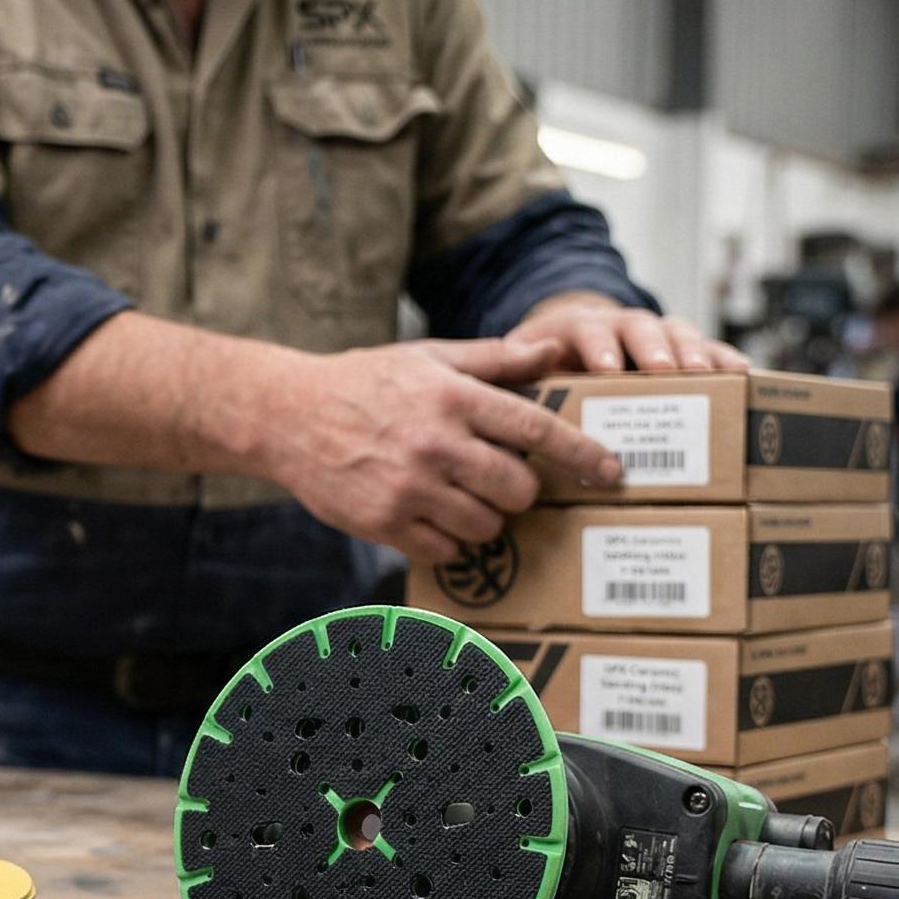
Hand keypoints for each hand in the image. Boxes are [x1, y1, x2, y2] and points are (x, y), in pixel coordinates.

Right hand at [259, 337, 620, 564]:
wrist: (287, 415)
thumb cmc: (364, 382)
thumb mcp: (429, 358)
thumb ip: (495, 359)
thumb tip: (554, 350)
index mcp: (452, 398)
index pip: (535, 430)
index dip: (580, 454)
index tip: (610, 472)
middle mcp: (435, 443)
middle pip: (516, 488)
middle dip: (520, 490)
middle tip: (502, 481)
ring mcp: (408, 487)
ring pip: (485, 525)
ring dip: (486, 518)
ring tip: (462, 497)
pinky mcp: (383, 522)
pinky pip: (445, 549)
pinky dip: (448, 540)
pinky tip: (431, 516)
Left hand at [509, 291, 747, 372]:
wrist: (567, 344)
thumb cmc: (543, 362)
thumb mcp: (520, 361)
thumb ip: (520, 365)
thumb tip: (535, 366)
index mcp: (578, 327)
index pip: (589, 331)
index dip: (599, 349)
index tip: (607, 370)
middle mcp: (621, 325)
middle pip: (641, 329)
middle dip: (654, 350)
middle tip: (665, 372)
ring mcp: (655, 334)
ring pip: (678, 335)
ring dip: (694, 354)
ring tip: (709, 375)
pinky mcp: (681, 350)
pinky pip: (707, 349)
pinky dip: (724, 358)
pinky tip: (742, 372)